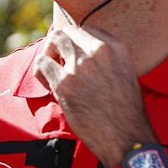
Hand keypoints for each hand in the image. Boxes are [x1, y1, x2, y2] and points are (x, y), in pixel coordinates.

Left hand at [33, 25, 156, 166]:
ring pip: (52, 41)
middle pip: (66, 32)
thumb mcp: (125, 75)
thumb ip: (108, 60)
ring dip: (48, 54)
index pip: (85, 29)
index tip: (72, 54)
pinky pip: (41, 64)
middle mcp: (98, 52)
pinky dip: (41, 73)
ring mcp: (79, 66)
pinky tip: (50, 86)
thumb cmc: (126, 113)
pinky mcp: (64, 84)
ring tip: (52, 72)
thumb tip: (84, 54)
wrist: (127, 138)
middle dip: (58, 44)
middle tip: (57, 61)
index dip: (74, 40)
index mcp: (116, 48)